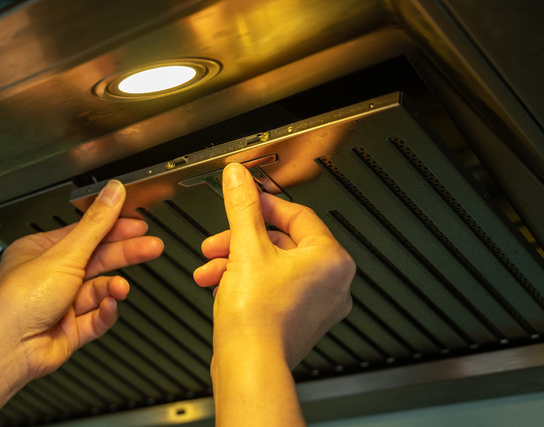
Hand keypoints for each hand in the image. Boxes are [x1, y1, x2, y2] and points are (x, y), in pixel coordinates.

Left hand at [0, 180, 163, 382]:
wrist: (7, 347)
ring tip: (122, 288)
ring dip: (113, 288)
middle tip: (151, 247)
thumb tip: (113, 193)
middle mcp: (49, 277)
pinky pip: (96, 318)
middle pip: (96, 260)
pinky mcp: (69, 330)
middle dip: (125, 254)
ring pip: (98, 290)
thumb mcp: (65, 254)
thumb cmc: (18, 299)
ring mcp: (60, 305)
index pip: (84, 234)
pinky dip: (105, 312)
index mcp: (40, 252)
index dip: (113, 228)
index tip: (137, 225)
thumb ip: (96, 225)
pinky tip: (110, 306)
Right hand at [193, 163, 354, 366]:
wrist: (249, 366)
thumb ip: (242, 206)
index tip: (243, 203)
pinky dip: (246, 283)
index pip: (297, 215)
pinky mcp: (299, 322)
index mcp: (331, 258)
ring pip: (273, 267)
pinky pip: (273, 289)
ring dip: (236, 262)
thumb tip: (239, 177)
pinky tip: (219, 286)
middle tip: (219, 241)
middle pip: (281, 243)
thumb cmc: (258, 318)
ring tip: (211, 268)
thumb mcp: (245, 247)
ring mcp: (317, 305)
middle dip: (240, 240)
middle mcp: (332, 282)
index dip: (263, 206)